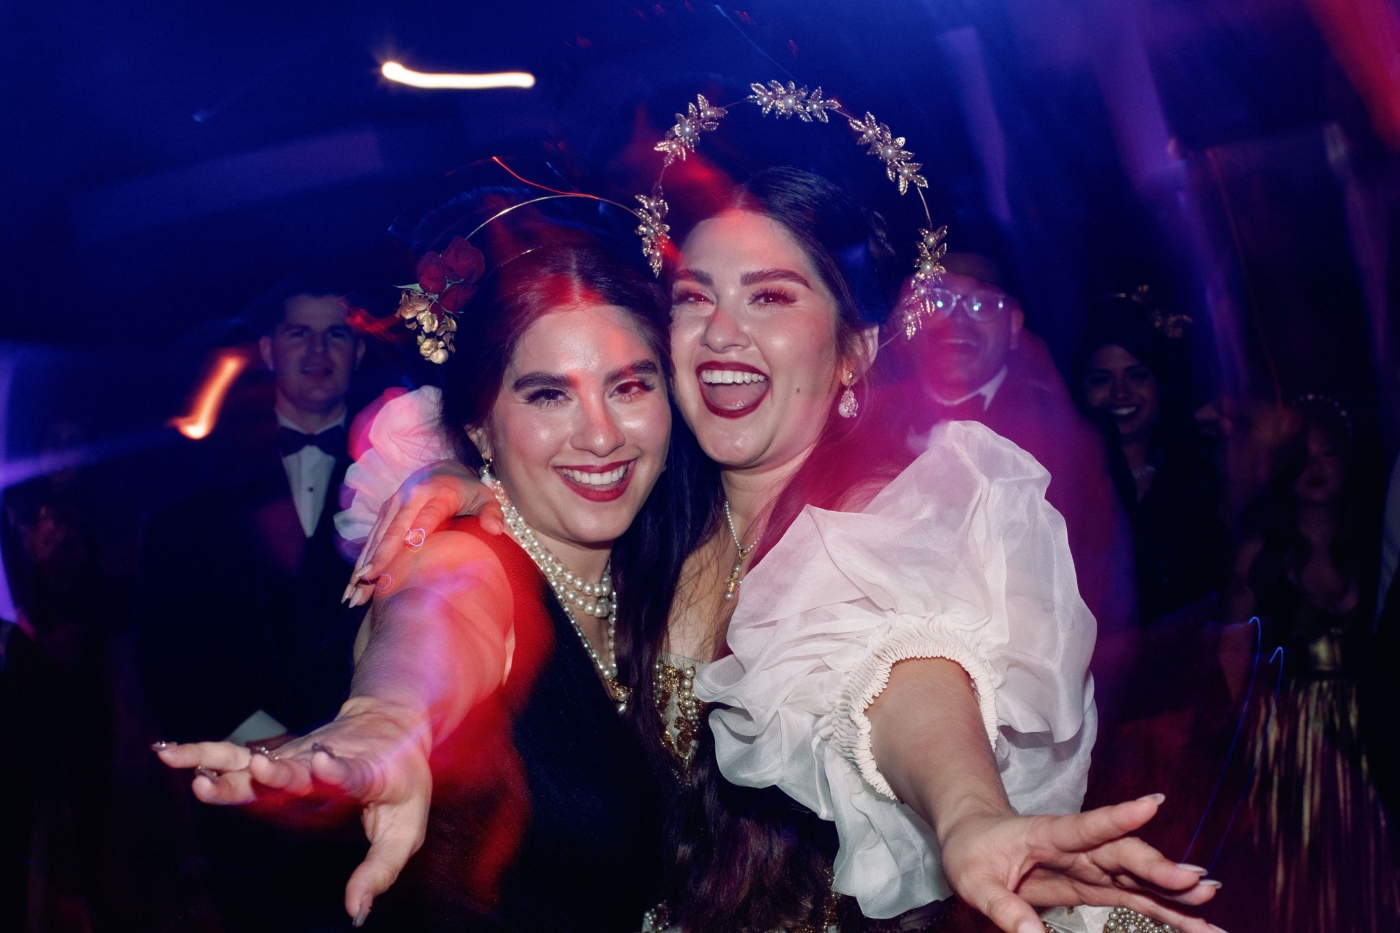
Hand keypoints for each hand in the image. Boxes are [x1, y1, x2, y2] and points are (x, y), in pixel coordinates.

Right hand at [155, 697, 432, 926]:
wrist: (391, 724)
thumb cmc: (402, 782)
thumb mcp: (407, 827)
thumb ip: (380, 870)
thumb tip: (355, 914)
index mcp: (363, 774)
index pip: (349, 772)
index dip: (335, 768)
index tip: (321, 760)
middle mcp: (321, 760)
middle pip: (295, 767)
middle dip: (274, 772)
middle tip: (255, 769)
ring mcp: (293, 756)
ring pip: (253, 758)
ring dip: (220, 761)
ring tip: (186, 768)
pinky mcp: (273, 754)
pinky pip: (232, 755)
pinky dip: (200, 753)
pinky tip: (168, 752)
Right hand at [343, 459, 501, 607]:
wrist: (443, 468)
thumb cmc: (468, 491)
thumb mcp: (485, 497)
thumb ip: (492, 512)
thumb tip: (495, 530)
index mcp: (438, 492)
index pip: (428, 514)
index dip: (418, 530)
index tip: (408, 550)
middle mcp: (411, 496)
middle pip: (395, 528)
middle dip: (380, 554)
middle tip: (369, 578)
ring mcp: (394, 504)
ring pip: (377, 536)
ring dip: (364, 563)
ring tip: (355, 590)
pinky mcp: (385, 513)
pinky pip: (371, 539)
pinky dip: (361, 561)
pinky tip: (353, 585)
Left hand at [940, 795, 1221, 932]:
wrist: (976, 837)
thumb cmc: (972, 853)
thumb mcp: (973, 881)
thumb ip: (1003, 908)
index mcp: (1046, 834)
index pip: (1085, 826)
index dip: (1118, 817)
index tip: (1154, 803)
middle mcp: (1077, 848)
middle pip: (1122, 854)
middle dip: (1160, 868)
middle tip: (1198, 882)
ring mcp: (1091, 866)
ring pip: (1138, 876)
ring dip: (1175, 890)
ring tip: (1211, 902)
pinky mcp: (1096, 886)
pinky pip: (1136, 898)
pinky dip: (1167, 911)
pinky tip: (1199, 923)